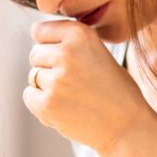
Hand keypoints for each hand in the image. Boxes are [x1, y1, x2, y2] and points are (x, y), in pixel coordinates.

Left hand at [23, 17, 153, 152]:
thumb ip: (70, 42)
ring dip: (47, 86)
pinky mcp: (47, 103)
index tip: (66, 60)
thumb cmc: (115, 90)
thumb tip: (35, 33)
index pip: (40, 30)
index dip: (50, 46)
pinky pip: (29, 95)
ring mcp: (56, 79)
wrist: (127, 125)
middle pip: (35, 54)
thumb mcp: (98, 52)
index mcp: (80, 34)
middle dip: (48, 67)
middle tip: (74, 82)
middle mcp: (66, 53)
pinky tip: (64, 107)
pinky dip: (41, 103)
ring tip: (73, 96)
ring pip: (33, 76)